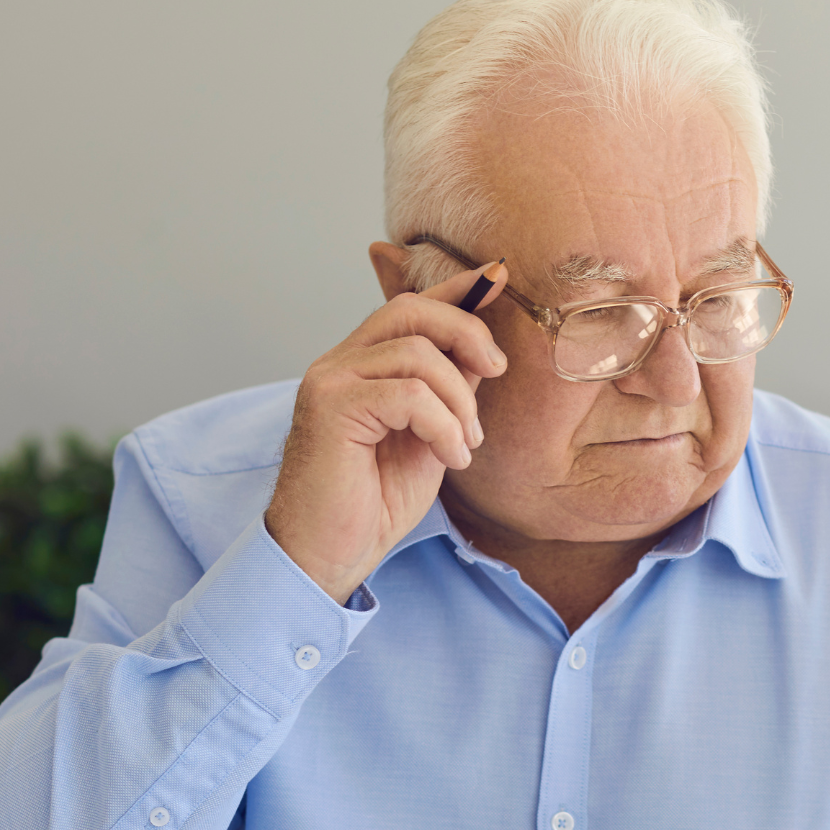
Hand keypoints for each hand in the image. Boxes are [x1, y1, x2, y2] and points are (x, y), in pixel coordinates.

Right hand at [265, 262, 508, 602]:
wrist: (330, 553)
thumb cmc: (373, 502)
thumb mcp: (429, 436)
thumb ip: (447, 390)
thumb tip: (482, 351)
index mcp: (361, 365)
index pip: (410, 307)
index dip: (457, 289)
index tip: (499, 276)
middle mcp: (339, 363)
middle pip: (411, 311)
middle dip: (468, 333)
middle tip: (497, 372)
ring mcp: (330, 381)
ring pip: (417, 355)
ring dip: (459, 401)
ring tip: (465, 444)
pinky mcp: (331, 406)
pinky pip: (409, 395)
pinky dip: (443, 426)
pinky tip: (451, 458)